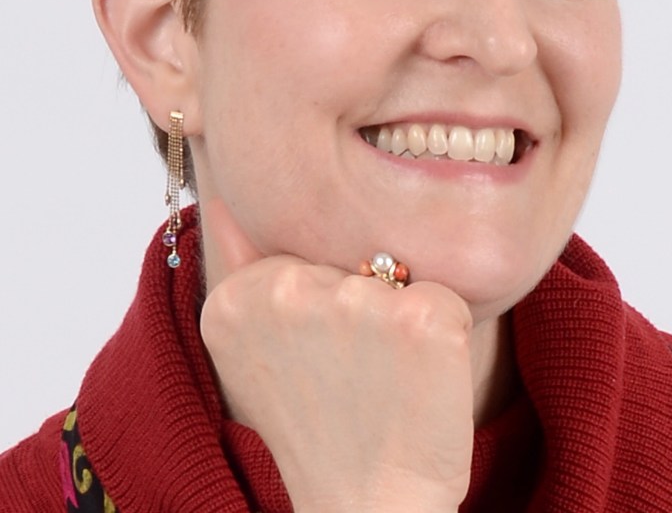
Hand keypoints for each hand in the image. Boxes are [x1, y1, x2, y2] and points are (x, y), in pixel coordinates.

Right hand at [200, 198, 473, 512]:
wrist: (368, 506)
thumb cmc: (314, 426)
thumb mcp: (250, 351)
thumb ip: (236, 266)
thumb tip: (219, 198)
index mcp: (236, 296)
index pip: (299, 253)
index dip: (316, 302)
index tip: (311, 357)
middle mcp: (288, 288)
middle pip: (344, 257)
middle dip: (356, 301)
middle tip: (349, 371)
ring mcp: (356, 301)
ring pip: (394, 273)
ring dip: (397, 316)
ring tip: (381, 377)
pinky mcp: (421, 317)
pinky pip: (444, 295)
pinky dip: (442, 331)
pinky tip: (419, 378)